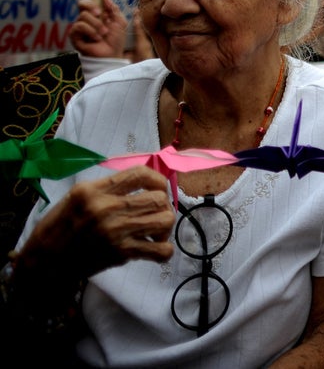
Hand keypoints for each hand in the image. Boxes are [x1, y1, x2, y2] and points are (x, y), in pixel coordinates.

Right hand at [15, 166, 174, 303]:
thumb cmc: (57, 228)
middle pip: (158, 198)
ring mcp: (116, 230)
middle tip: (153, 213)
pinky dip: (163, 251)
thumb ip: (107, 188)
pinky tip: (154, 249)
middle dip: (162, 205)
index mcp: (94, 190)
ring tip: (155, 231)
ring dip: (165, 226)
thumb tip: (142, 183)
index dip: (157, 180)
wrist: (42, 263)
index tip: (157, 189)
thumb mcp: (76, 198)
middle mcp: (107, 207)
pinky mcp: (121, 253)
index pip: (141, 174)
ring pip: (165, 219)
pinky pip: (159, 250)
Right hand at [68, 0, 126, 58]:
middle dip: (93, 7)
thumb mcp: (119, 22)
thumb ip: (113, 9)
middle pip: (82, 3)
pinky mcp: (74, 35)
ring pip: (83, 16)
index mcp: (97, 14)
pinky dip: (90, 31)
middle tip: (100, 14)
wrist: (111, 54)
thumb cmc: (116, 40)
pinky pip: (79, 26)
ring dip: (96, 25)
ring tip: (103, 34)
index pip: (89, 0)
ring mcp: (80, 26)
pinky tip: (95, 38)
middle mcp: (86, 18)